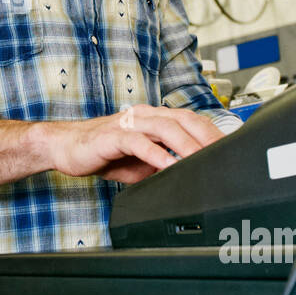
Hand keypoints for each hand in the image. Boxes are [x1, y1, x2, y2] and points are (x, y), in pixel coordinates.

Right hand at [43, 104, 224, 184]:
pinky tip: (167, 165)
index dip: (211, 134)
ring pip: (165, 128)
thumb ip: (166, 166)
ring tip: (201, 160)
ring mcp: (128, 123)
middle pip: (184, 120)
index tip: (229, 151)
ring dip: (186, 145)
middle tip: (223, 156)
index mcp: (154, 118)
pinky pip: (138, 142)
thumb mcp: (143, 164)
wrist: (66, 147)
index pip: (191, 121)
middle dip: (206, 137)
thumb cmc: (104, 154)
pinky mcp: (112, 136)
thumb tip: (191, 178)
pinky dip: (155, 154)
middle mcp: (144, 116)